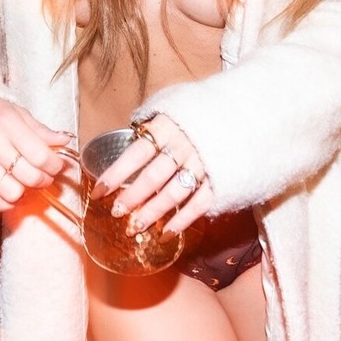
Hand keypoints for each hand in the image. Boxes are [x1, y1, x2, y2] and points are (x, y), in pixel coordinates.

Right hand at [0, 98, 75, 213]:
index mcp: (7, 125)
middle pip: (29, 177)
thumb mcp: (17, 113)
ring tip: (25, 182)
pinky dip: (3, 204)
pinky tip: (8, 194)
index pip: (41, 156)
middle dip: (44, 179)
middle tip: (44, 175)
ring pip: (12, 193)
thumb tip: (65, 141)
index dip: (55, 165)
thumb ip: (41, 131)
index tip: (56, 165)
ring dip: (25, 192)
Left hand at [89, 113, 212, 235]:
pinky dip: (181, 221)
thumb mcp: (170, 106)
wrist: (240, 111)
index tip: (99, 192)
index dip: (116, 174)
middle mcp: (184, 146)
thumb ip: (151, 127)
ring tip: (135, 227)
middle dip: (132, 198)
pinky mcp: (220, 179)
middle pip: (153, 177)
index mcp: (167, 127)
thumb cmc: (196, 112)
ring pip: (174, 193)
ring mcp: (204, 163)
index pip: (135, 154)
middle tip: (117, 213)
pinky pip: (199, 204)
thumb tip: (127, 142)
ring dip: (152, 213)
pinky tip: (165, 233)